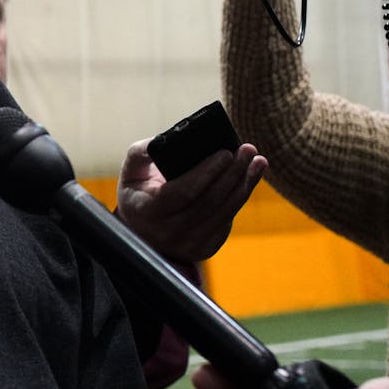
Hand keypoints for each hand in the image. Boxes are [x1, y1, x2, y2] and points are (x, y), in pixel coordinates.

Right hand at [116, 142, 265, 261]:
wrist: (141, 230)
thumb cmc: (138, 192)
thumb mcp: (131, 171)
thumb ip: (142, 152)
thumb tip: (162, 139)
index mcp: (147, 211)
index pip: (182, 192)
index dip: (206, 173)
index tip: (226, 153)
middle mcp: (167, 233)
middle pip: (209, 202)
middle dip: (233, 174)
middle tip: (248, 150)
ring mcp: (187, 245)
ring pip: (223, 212)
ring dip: (244, 185)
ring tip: (257, 162)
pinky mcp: (204, 249)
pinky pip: (227, 221)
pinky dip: (239, 199)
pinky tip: (248, 180)